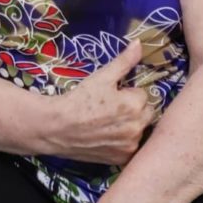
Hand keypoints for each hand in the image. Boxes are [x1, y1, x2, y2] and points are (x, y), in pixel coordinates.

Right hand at [45, 40, 151, 164]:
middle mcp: (137, 127)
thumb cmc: (78, 99)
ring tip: (107, 123)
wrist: (57, 127)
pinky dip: (123, 142)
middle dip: (133, 109)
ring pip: (139, 130)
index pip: (142, 94)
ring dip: (130, 126)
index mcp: (135, 104)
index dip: (127, 93)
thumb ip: (124, 61)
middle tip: (110, 109)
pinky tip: (107, 137)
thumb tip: (139, 43)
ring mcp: (130, 145)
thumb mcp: (101, 77)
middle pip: (146, 113)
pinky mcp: (122, 158)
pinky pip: (131, 147)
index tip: (112, 95)